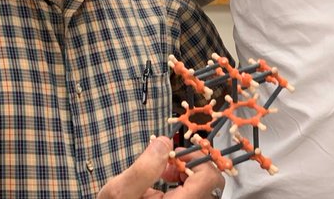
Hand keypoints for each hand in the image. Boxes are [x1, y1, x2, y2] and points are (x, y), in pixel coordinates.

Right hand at [98, 137, 225, 198]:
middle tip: (168, 162)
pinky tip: (166, 181)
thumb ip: (143, 168)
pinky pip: (200, 191)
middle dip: (192, 165)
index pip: (209, 178)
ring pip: (208, 186)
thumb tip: (165, 142)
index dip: (195, 159)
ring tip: (164, 173)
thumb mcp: (121, 191)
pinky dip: (186, 181)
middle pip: (213, 182)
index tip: (174, 155)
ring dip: (188, 172)